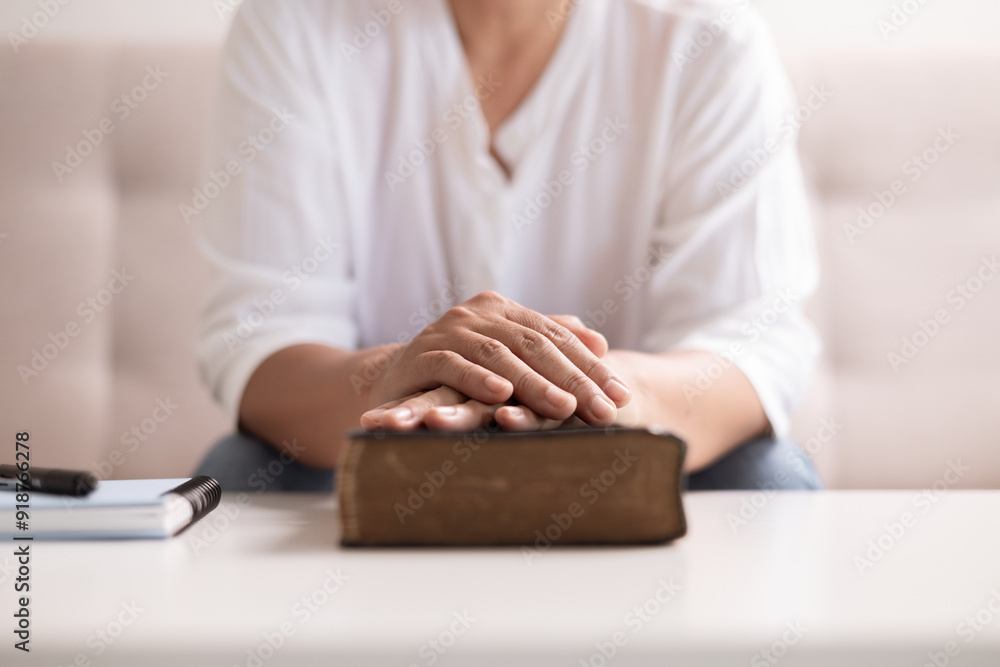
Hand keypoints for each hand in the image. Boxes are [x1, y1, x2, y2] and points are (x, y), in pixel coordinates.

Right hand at [368, 293, 629, 426]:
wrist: (394, 386)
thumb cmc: (458, 377)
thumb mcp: (507, 361)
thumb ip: (548, 345)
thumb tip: (601, 341)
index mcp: (502, 310)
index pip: (556, 337)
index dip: (591, 366)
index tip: (621, 397)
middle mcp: (476, 313)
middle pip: (534, 344)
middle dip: (573, 379)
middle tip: (604, 409)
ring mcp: (447, 330)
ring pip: (499, 354)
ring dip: (534, 383)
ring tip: (565, 407)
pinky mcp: (420, 355)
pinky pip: (454, 365)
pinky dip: (478, 380)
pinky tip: (502, 395)